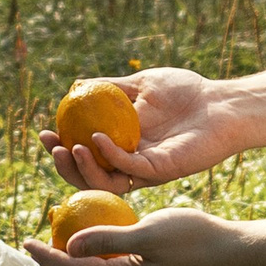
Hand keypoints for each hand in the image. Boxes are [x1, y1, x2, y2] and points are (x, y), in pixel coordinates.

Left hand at [25, 207, 251, 265]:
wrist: (234, 254)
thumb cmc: (194, 237)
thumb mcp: (148, 232)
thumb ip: (108, 239)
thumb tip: (69, 246)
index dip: (47, 257)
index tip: (26, 240)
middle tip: (34, 244)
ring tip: (57, 247)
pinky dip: (95, 265)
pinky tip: (95, 246)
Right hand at [43, 65, 232, 193]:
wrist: (221, 103)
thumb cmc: (186, 91)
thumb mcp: (141, 84)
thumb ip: (111, 88)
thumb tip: (76, 86)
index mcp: (123, 143)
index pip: (85, 153)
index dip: (62, 147)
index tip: (44, 132)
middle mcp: (130, 161)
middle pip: (89, 174)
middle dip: (64, 165)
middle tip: (51, 146)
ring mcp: (144, 169)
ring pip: (105, 181)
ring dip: (82, 168)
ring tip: (69, 148)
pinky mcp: (160, 171)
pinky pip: (128, 169)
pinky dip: (109, 156)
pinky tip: (97, 139)